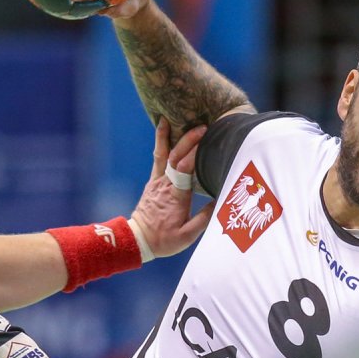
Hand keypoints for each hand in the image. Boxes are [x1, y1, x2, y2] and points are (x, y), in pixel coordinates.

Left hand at [132, 120, 212, 257]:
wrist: (138, 240)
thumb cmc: (164, 240)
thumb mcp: (187, 236)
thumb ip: (203, 219)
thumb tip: (219, 202)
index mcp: (176, 196)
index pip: (185, 169)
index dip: (194, 153)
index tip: (206, 140)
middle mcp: (165, 185)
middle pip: (176, 157)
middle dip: (188, 140)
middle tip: (202, 126)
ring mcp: (157, 181)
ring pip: (164, 154)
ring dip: (170, 135)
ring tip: (172, 117)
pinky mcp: (154, 181)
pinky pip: (158, 157)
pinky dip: (160, 141)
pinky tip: (162, 127)